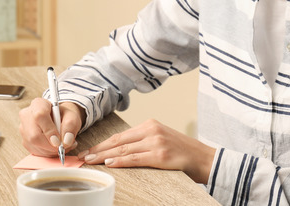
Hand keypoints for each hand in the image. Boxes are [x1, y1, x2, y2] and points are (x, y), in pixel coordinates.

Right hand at [19, 98, 84, 156]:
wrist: (58, 119)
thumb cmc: (64, 116)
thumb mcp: (72, 117)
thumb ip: (70, 126)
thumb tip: (66, 141)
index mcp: (38, 104)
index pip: (40, 116)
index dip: (49, 131)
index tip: (58, 141)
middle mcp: (27, 115)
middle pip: (34, 135)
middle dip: (50, 146)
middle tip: (63, 147)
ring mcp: (23, 128)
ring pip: (34, 145)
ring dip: (50, 150)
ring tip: (62, 146)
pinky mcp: (24, 140)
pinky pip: (34, 150)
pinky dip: (46, 153)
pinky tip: (54, 148)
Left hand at [77, 119, 215, 183]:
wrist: (206, 159)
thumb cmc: (183, 153)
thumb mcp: (162, 140)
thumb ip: (143, 142)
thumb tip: (119, 152)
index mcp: (150, 125)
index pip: (120, 135)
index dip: (102, 144)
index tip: (89, 150)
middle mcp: (151, 130)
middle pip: (118, 141)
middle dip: (98, 149)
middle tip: (83, 156)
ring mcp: (156, 141)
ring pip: (123, 150)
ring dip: (103, 156)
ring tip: (90, 161)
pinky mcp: (160, 154)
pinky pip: (135, 159)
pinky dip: (119, 162)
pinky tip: (108, 164)